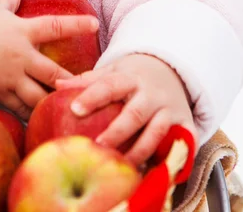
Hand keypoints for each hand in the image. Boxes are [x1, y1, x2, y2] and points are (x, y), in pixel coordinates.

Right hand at [0, 0, 98, 119]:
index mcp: (22, 32)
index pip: (55, 27)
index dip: (77, 25)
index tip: (96, 25)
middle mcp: (20, 56)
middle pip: (54, 73)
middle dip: (73, 82)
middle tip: (92, 85)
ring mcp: (10, 78)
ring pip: (39, 97)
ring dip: (55, 102)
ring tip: (72, 106)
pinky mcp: (0, 93)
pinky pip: (21, 108)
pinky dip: (34, 113)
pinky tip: (47, 116)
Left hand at [55, 53, 196, 166]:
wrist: (171, 70)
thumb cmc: (131, 76)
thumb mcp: (112, 71)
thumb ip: (87, 80)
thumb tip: (57, 85)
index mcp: (129, 78)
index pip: (108, 86)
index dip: (92, 97)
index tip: (74, 109)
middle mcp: (150, 93)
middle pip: (133, 114)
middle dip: (116, 132)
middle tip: (97, 145)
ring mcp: (169, 108)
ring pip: (156, 133)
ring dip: (139, 151)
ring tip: (122, 165)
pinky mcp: (185, 122)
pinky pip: (182, 142)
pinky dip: (173, 156)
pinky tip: (156, 171)